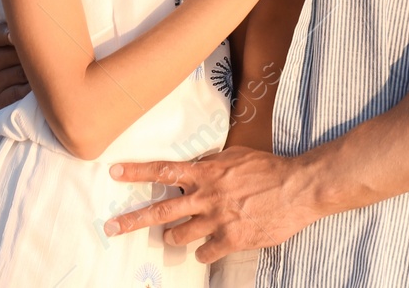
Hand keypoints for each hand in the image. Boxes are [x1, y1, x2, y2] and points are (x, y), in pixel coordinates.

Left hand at [104, 146, 317, 263]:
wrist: (298, 188)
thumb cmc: (269, 168)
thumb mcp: (235, 156)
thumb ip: (211, 163)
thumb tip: (195, 167)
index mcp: (206, 172)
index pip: (163, 171)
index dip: (136, 172)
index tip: (113, 172)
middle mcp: (206, 196)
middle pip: (160, 211)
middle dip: (132, 220)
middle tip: (111, 228)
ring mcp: (217, 219)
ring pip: (179, 235)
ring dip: (172, 237)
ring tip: (172, 237)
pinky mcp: (231, 239)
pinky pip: (203, 252)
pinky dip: (202, 251)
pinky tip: (207, 248)